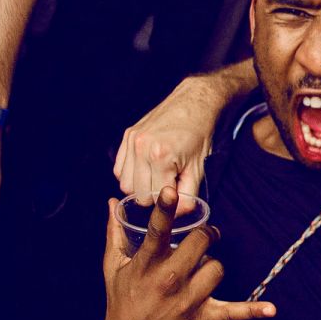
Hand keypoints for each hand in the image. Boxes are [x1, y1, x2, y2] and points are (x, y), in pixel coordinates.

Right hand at [103, 187, 273, 319]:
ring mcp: (187, 300)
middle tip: (204, 236)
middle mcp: (168, 280)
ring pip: (217, 267)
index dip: (165, 210)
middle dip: (205, 235)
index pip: (157, 231)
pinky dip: (253, 311)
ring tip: (201, 270)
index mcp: (146, 265)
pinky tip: (271, 310)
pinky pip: (233, 312)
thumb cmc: (122, 300)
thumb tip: (111, 203)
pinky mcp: (202, 317)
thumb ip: (115, 233)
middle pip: (200, 242)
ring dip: (212, 265)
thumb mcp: (113, 267)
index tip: (171, 192)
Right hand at [114, 73, 225, 213]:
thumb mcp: (199, 169)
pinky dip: (131, 174)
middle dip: (154, 195)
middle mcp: (142, 148)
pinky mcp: (128, 135)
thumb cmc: (200, 135)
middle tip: (169, 183)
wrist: (195, 104)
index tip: (177, 192)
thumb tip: (176, 215)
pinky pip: (119, 169)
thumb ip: (188, 196)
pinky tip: (147, 169)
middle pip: (137, 194)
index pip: (155, 199)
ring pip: (125, 184)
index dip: (168, 201)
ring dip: (140, 187)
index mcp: (161, 157)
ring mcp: (132, 140)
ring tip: (158, 177)